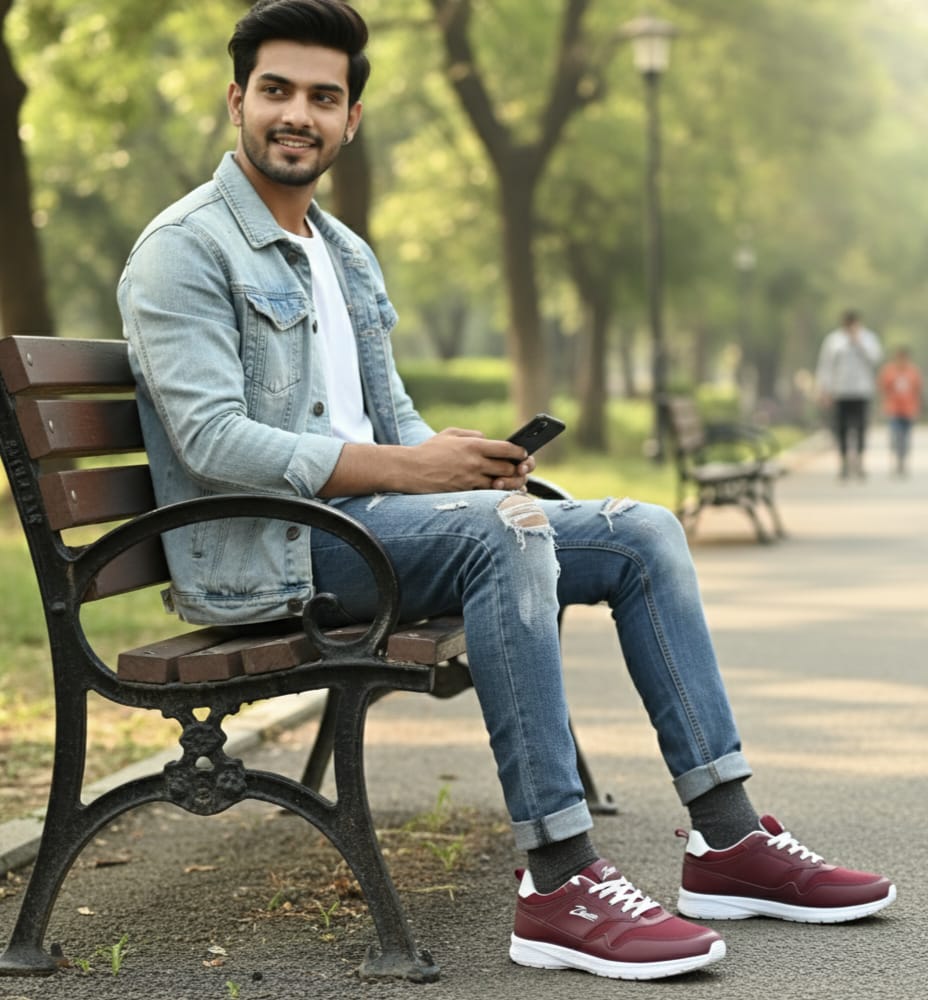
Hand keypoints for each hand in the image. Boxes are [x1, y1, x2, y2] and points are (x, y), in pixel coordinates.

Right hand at [407, 428, 535, 492]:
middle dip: (519, 469)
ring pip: (501, 485)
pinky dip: (497, 494)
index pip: (506, 449)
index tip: (523, 454)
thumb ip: (471, 434)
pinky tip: (502, 492)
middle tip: (522, 469)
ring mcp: (470, 480)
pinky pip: (487, 495)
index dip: (519, 452)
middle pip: (508, 468)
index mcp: (473, 445)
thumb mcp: (449, 434)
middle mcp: (474, 463)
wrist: (409, 470)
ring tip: (517, 482)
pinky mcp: (464, 493)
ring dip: (512, 484)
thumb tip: (488, 438)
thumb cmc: (429, 450)